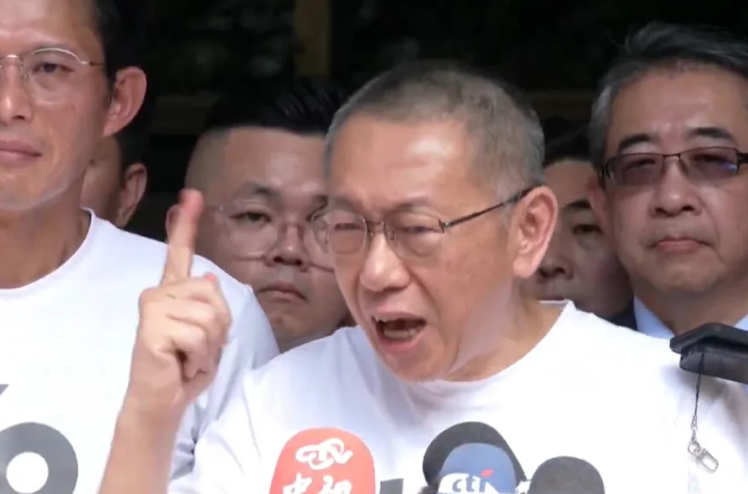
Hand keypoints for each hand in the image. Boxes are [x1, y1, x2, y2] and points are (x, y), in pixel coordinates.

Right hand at [125, 189, 231, 420]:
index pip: (180, 253)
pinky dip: (200, 358)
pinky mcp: (151, 326)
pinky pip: (198, 336)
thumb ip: (208, 305)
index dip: (187, 224)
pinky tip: (182, 365)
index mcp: (173, 292)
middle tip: (199, 349)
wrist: (162, 401)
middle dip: (219, 329)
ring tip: (190, 358)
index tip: (192, 196)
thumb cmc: (185, 367)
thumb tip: (209, 278)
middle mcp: (158, 293)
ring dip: (210, 347)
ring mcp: (152, 307)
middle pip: (213, 295)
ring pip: (210, 317)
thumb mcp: (208, 334)